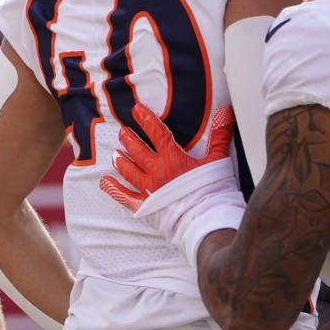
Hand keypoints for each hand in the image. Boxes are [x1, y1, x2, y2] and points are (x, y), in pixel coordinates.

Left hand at [98, 103, 244, 263]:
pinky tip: (104, 183)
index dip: (147, 119)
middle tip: (122, 131)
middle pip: (139, 151)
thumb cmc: (214, 190)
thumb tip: (225, 111)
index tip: (136, 109)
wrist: (206, 219)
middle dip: (129, 140)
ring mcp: (148, 189)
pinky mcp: (145, 206)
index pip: (157, 133)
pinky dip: (113, 189)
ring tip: (114, 154)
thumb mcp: (218, 160)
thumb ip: (220, 136)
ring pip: (129, 171)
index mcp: (172, 158)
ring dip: (121, 161)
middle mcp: (156, 171)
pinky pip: (124, 196)